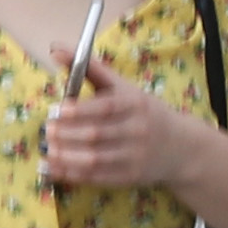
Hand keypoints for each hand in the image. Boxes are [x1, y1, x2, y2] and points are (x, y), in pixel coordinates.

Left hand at [43, 53, 212, 193]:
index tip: (56, 110)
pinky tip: (53, 169)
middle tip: (47, 131)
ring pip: (94, 159)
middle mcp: (137, 130)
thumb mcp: (124, 87)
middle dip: (67, 134)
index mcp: (135, 104)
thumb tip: (55, 49)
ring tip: (47, 151)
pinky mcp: (129, 177)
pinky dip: (71, 174)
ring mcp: (134, 157)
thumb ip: (90, 68)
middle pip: (96, 134)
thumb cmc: (144, 112)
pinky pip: (95, 177)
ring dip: (65, 157)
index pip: (105, 107)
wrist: (181, 147)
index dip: (78, 110)